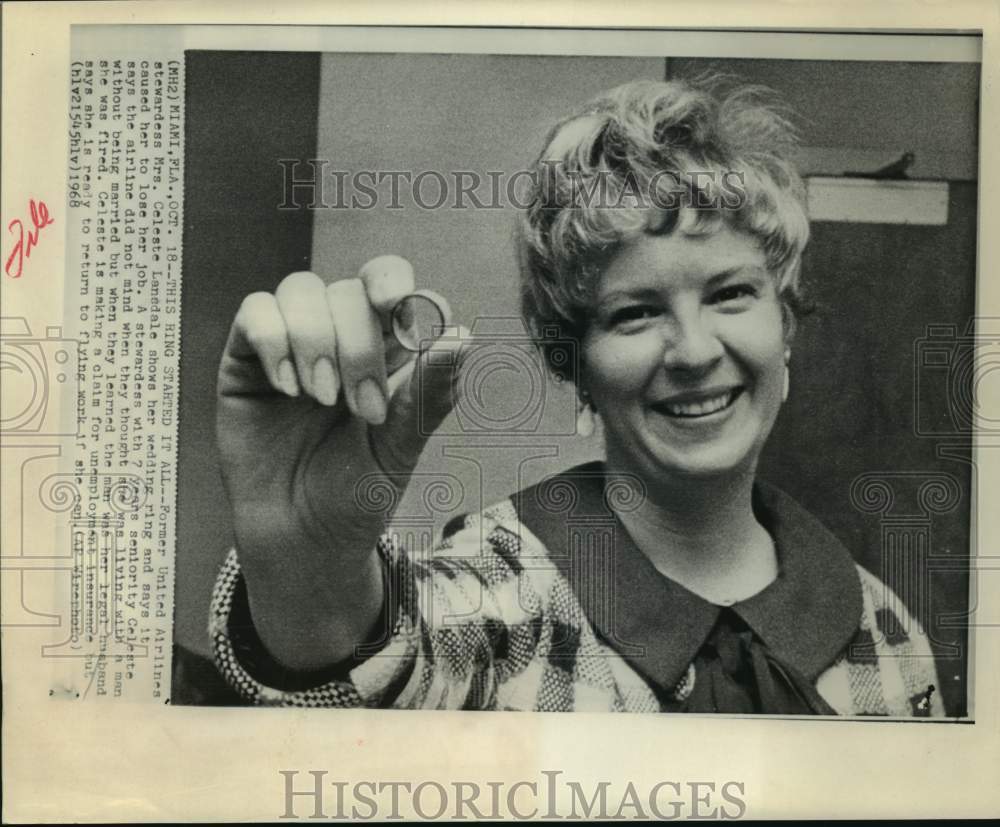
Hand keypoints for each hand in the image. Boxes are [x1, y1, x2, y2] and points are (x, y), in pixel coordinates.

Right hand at [216, 255, 469, 667]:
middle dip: (359, 346)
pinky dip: (273, 342)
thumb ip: (429, 393)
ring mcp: (292, 344)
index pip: (389, 283)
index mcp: (387, 349)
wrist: (302, 539)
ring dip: (316, 341)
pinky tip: (287, 389)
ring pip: (301, 290)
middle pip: (349, 291)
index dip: (392, 283)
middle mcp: (339, 336)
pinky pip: (255, 314)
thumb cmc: (357, 493)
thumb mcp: (401, 448)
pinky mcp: (246, 360)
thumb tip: (462, 334)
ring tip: (321, 400)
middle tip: (363, 409)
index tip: (397, 308)